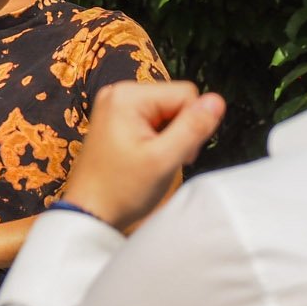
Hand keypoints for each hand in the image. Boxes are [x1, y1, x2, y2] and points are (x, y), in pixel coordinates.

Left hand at [59, 81, 224, 231]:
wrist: (89, 213)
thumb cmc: (121, 190)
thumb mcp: (164, 160)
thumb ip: (193, 127)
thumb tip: (217, 100)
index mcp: (128, 96)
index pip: (186, 93)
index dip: (191, 124)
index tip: (177, 152)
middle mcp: (119, 93)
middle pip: (175, 101)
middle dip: (179, 131)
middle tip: (163, 160)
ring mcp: (115, 105)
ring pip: (166, 111)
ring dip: (169, 137)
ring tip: (153, 161)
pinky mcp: (116, 119)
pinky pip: (152, 120)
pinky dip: (156, 139)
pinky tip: (146, 158)